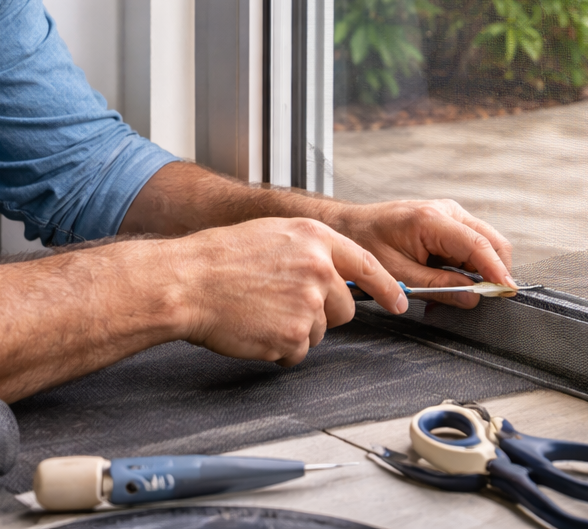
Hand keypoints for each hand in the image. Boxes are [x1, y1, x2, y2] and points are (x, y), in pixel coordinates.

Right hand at [168, 217, 407, 365]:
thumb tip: (332, 273)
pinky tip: (254, 328)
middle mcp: (318, 269)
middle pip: (344, 308)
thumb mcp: (273, 234)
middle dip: (321, 314)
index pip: (367, 265)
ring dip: (294, 331)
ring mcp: (308, 304)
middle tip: (282, 305)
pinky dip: (278, 349)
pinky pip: (296, 352)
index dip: (387, 287)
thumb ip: (309, 251)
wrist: (188, 282)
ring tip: (260, 312)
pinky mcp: (293, 336)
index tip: (399, 303)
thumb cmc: (220, 258)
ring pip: (319, 332)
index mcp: (315, 239)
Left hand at [332, 199, 515, 309]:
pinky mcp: (447, 222)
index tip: (507, 291)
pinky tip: (451, 283)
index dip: (497, 271)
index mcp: (431, 220)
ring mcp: (449, 213)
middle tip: (485, 299)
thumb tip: (472, 298)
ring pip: (485, 243)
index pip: (478, 245)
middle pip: (491, 241)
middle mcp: (446, 210)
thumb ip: (439, 288)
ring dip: (481, 271)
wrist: (347, 226)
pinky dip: (469, 266)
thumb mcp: (399, 274)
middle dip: (494, 271)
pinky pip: (471, 244)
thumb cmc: (364, 243)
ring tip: (457, 294)